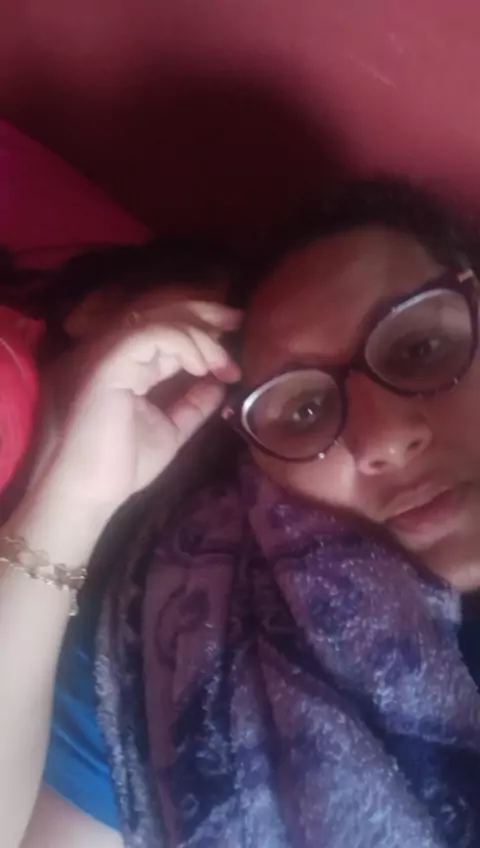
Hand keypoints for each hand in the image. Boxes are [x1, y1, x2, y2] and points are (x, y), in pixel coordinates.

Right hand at [38, 299, 241, 519]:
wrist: (87, 496)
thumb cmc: (120, 467)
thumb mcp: (169, 428)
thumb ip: (192, 403)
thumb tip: (220, 382)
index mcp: (116, 361)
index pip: (156, 324)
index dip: (195, 322)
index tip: (232, 331)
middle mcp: (102, 347)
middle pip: (155, 308)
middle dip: (202, 311)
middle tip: (237, 320)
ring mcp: (100, 352)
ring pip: (155, 317)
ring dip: (198, 333)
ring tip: (223, 361)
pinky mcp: (105, 363)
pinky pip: (150, 334)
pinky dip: (184, 343)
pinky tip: (202, 365)